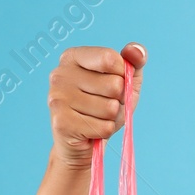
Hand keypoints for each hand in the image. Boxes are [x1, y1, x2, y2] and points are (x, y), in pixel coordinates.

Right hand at [48, 42, 144, 170]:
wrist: (83, 142)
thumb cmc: (104, 106)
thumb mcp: (124, 81)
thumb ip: (133, 62)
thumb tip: (137, 51)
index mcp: (73, 57)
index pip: (111, 58)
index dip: (122, 75)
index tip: (113, 83)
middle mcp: (60, 74)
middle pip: (114, 85)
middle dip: (118, 100)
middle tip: (104, 106)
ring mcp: (57, 98)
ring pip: (110, 108)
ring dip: (112, 118)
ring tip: (97, 118)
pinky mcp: (61, 122)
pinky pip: (103, 127)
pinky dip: (105, 131)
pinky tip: (91, 130)